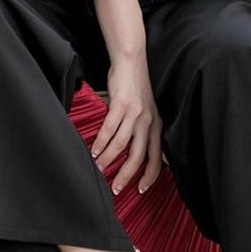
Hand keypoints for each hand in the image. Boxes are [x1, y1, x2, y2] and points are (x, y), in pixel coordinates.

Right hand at [90, 54, 163, 195]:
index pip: (156, 157)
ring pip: (121, 145)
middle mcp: (148, 121)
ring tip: (98, 169)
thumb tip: (135, 152)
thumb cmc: (135, 87)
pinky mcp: (121, 104)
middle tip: (114, 188)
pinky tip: (94, 150)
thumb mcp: (147, 110)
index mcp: (156, 125)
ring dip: (108, 159)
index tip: (140, 190)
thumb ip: (144, 129)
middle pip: (138, 156)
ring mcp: (135, 113)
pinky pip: (110, 129)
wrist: (131, 62)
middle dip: (126, 175)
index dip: (150, 176)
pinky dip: (100, 142)